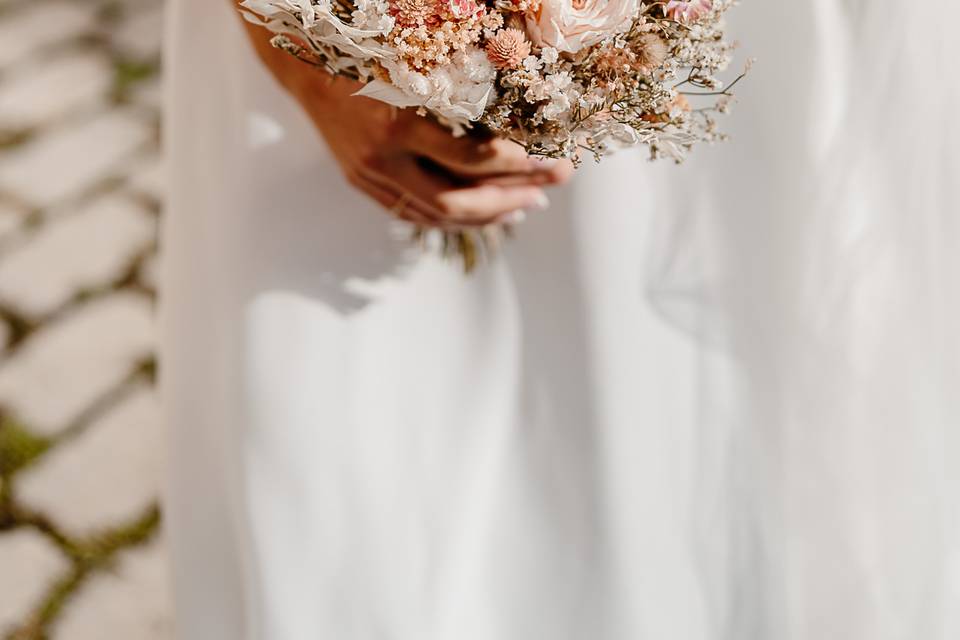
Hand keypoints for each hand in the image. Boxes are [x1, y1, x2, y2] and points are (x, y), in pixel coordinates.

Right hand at [240, 19, 572, 228]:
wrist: (305, 66)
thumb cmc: (366, 54)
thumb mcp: (413, 64)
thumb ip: (455, 93)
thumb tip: (515, 115)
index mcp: (397, 121)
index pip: (469, 159)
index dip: (514, 165)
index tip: (550, 160)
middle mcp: (382, 158)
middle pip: (456, 199)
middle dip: (511, 195)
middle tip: (551, 184)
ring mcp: (370, 177)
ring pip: (437, 214)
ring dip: (487, 214)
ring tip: (526, 204)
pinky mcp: (364, 184)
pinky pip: (415, 213)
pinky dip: (452, 217)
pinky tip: (482, 213)